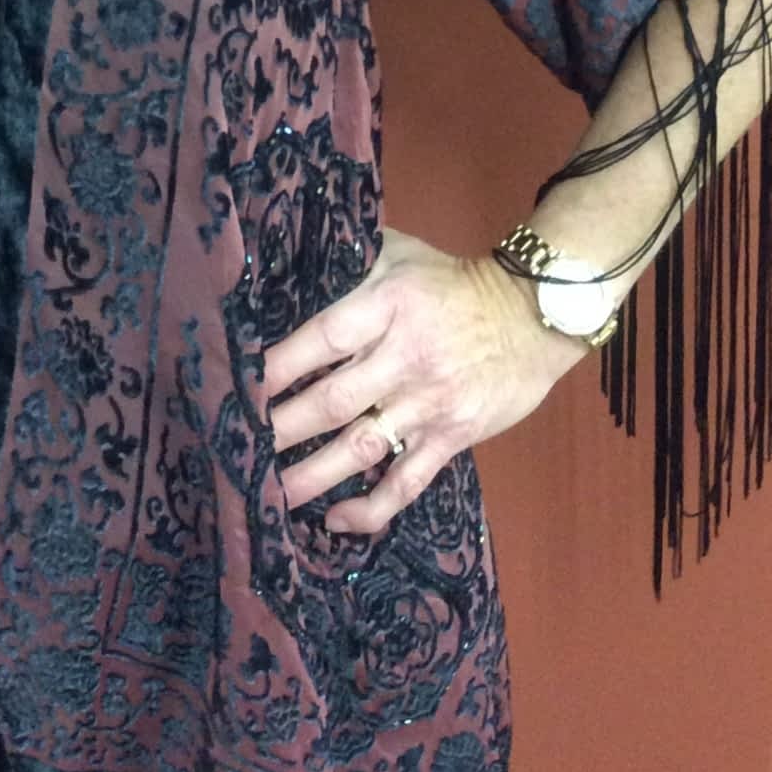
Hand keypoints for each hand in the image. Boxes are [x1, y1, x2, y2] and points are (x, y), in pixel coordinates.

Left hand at [262, 227, 587, 532]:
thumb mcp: (400, 252)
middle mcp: (405, 357)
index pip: (323, 340)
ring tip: (269, 496)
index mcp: (388, 305)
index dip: (279, 366)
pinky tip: (337, 520)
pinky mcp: (452, 437)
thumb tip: (288, 263)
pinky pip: (407, 481)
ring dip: (312, 476)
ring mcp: (429, 403)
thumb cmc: (453, 282)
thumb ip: (349, 261)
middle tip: (238, 451)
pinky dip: (372, 506)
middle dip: (280, 429)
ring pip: (362, 448)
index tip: (238, 387)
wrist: (533, 315)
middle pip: (332, 401)